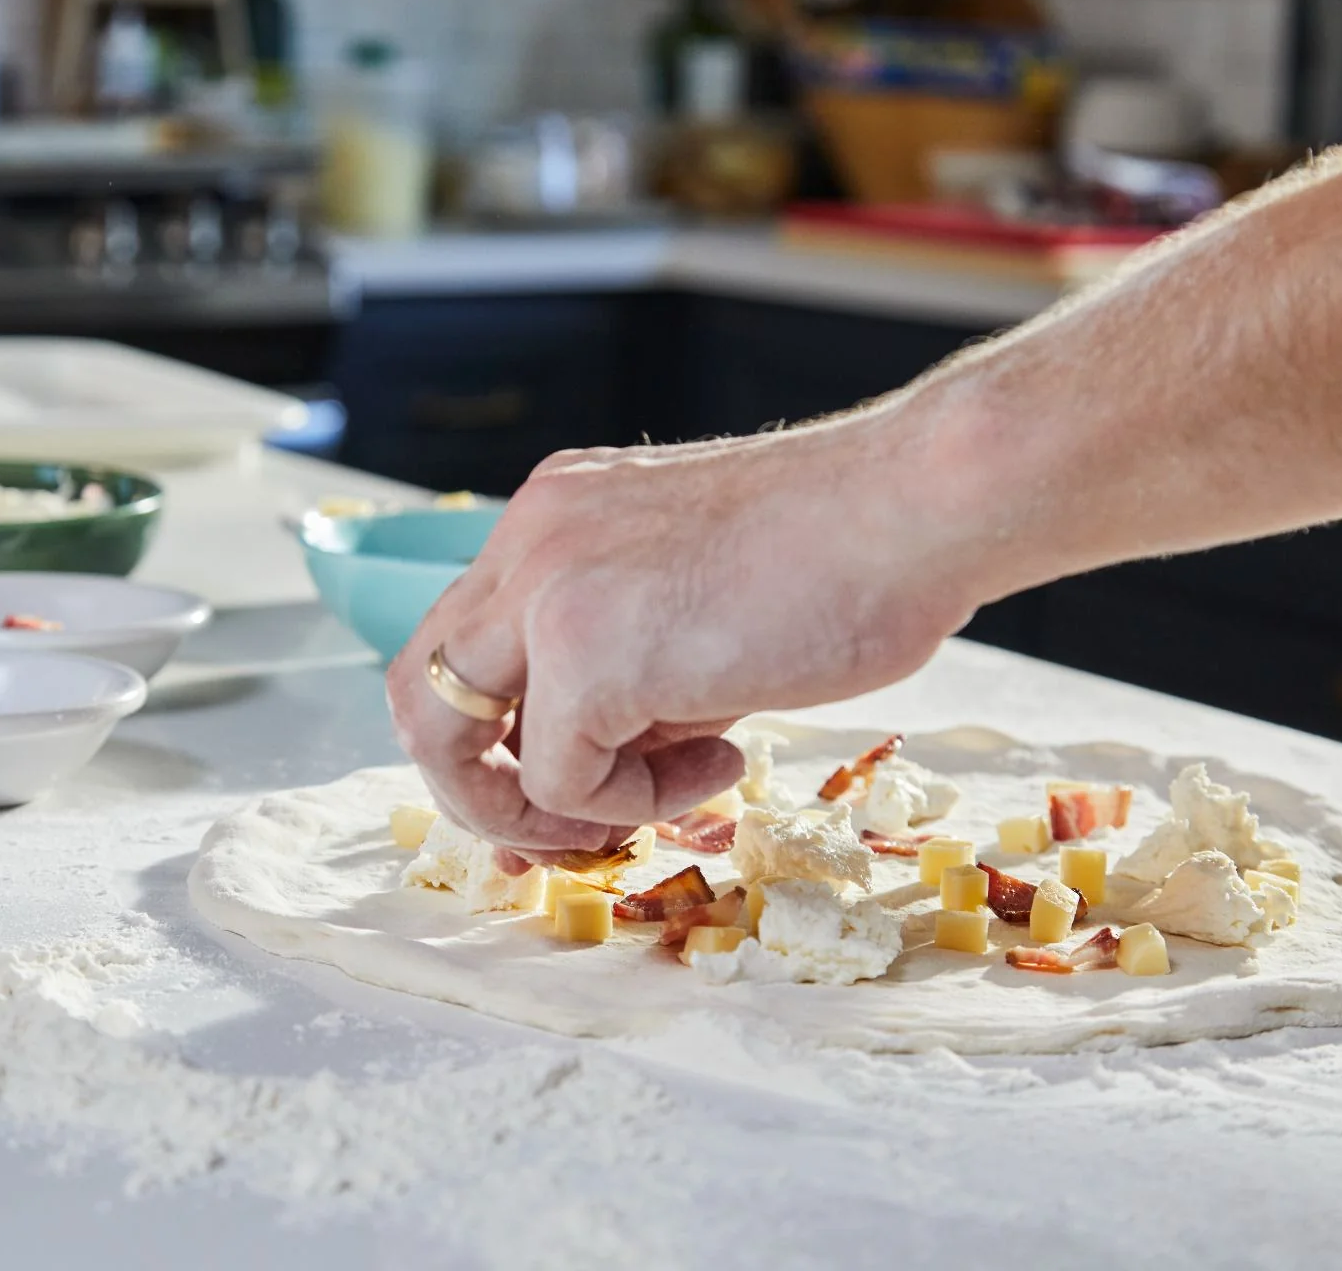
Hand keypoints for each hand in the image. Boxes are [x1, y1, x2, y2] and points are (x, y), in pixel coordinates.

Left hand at [384, 415, 981, 856]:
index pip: (468, 640)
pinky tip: (723, 760)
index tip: (556, 795)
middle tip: (559, 835)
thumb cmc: (850, 550)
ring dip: (537, 808)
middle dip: (476, 788)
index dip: (492, 736)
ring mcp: (547, 592)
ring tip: (652, 799)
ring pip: (450, 738)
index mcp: (557, 515)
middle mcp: (530, 540)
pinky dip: (636, 800)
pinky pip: (561, 779)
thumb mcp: (697, 599)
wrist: (920, 506)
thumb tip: (596, 776)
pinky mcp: (586, 657)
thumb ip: (631, 670)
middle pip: (421, 689)